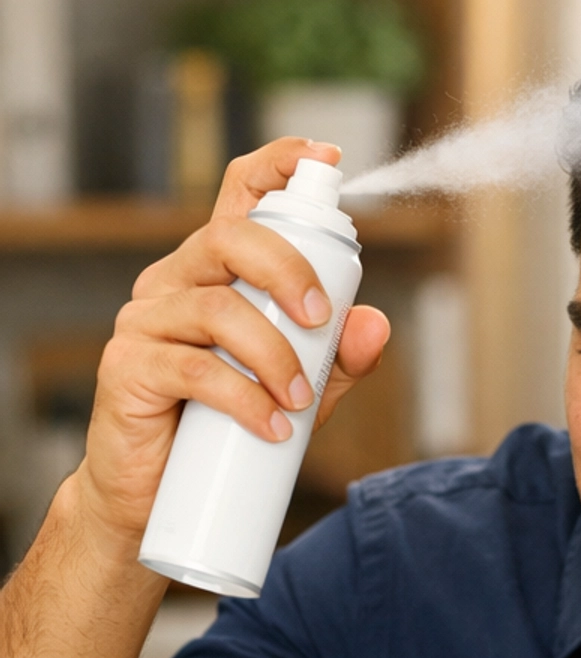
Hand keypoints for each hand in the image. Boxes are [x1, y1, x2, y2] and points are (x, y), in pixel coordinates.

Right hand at [75, 138, 390, 554]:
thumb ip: (337, 359)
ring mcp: (145, 321)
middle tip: (321, 322)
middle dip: (288, 270)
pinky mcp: (127, 367)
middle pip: (231, 238)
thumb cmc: (226, 433)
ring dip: (273, 354)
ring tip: (300, 402)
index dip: (278, 166)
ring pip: (217, 308)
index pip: (240, 198)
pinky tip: (271, 427)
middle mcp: (175, 283)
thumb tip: (375, 323)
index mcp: (216, 273)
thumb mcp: (298, 393)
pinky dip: (242, 397)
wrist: (156, 497)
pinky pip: (190, 367)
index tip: (325, 160)